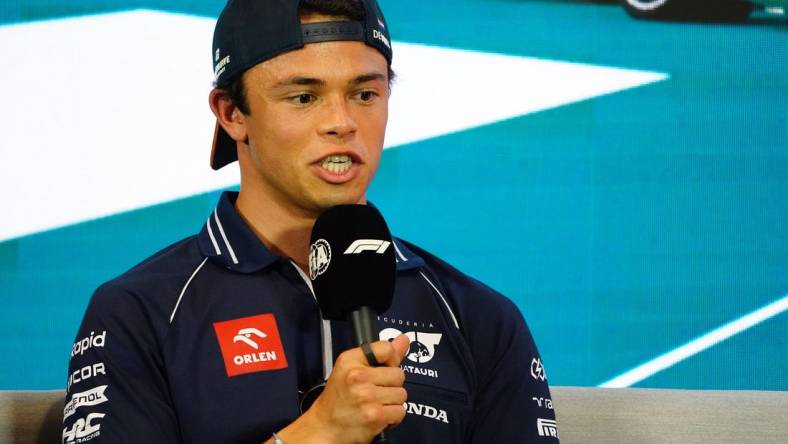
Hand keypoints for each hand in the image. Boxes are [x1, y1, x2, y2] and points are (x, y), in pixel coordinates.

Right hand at [273, 334, 409, 443]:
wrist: (325, 426)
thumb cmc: (339, 397)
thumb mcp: (352, 368)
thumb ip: (380, 354)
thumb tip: (404, 339)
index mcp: (350, 360)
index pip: (387, 349)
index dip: (391, 360)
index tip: (385, 368)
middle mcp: (357, 376)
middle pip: (399, 374)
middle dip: (392, 384)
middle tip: (376, 390)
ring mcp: (367, 397)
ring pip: (401, 394)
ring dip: (393, 401)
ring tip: (376, 403)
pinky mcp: (375, 416)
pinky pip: (400, 411)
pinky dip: (393, 416)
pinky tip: (379, 415)